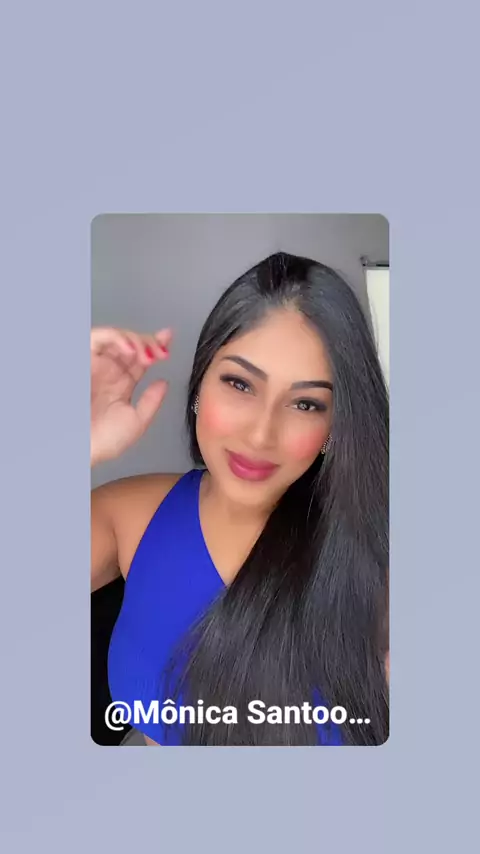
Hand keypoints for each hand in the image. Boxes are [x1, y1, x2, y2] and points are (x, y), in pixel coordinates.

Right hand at [91, 326, 171, 465]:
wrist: (79, 446)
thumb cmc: (100, 441)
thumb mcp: (135, 422)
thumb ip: (151, 402)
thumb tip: (163, 383)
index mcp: (119, 384)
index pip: (140, 359)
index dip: (156, 347)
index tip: (168, 342)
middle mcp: (107, 371)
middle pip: (131, 344)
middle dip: (150, 342)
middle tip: (162, 352)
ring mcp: (95, 363)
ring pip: (117, 337)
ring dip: (136, 340)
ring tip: (148, 355)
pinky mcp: (83, 357)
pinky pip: (98, 338)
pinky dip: (116, 338)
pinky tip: (130, 349)